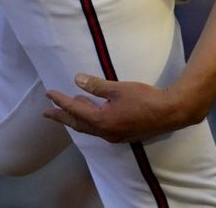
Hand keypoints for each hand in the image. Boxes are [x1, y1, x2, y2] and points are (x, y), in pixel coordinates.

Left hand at [44, 73, 190, 143]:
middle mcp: (104, 133)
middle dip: (61, 117)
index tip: (49, 94)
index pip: (74, 110)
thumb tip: (76, 80)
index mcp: (101, 121)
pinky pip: (99, 130)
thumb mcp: (118, 88)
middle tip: (46, 113)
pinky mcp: (123, 135)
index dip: (60, 101)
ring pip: (88, 128)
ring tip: (67, 110)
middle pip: (77, 124)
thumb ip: (96, 86)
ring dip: (76, 119)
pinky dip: (89, 122)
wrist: (169, 112)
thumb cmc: (144, 98)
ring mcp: (114, 136)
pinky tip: (91, 115)